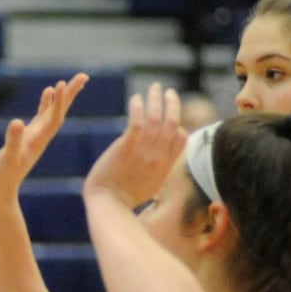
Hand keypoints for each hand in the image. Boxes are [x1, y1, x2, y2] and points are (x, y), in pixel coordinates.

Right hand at [0, 74, 88, 202]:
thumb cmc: (2, 176)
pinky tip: (48, 92)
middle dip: (71, 94)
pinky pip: (42, 116)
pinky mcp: (29, 137)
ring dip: (62, 96)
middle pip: (60, 111)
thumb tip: (17, 122)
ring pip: (53, 112)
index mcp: (38, 140)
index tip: (63, 84)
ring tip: (69, 80)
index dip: (59, 101)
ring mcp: (36, 136)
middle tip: (84, 75)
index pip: (54, 117)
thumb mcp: (7, 158)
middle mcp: (41, 137)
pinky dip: (46, 103)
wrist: (1, 191)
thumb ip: (13, 141)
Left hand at [84, 82, 186, 209]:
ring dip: (156, 99)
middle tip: (168, 91)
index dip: (179, 125)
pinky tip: (136, 99)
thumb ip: (156, 171)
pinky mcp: (127, 147)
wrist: (109, 204)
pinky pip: (138, 122)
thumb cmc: (123, 200)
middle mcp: (158, 156)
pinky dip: (138, 107)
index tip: (171, 118)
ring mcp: (144, 151)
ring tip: (154, 87)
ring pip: (157, 117)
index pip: (182, 138)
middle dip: (172, 103)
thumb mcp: (149, 186)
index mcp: (165, 165)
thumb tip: (156, 166)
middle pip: (173, 122)